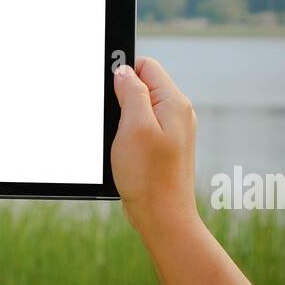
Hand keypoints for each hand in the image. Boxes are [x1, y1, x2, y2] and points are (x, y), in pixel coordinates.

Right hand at [110, 57, 198, 233]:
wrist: (163, 218)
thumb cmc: (149, 176)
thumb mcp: (135, 127)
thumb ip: (131, 92)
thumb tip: (123, 71)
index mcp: (174, 103)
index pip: (146, 66)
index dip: (122, 71)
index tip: (108, 91)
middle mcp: (177, 113)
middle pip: (142, 85)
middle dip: (121, 97)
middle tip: (113, 120)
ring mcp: (171, 130)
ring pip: (139, 107)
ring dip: (123, 118)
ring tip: (120, 140)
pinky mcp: (163, 147)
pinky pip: (141, 127)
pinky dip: (127, 134)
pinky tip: (124, 151)